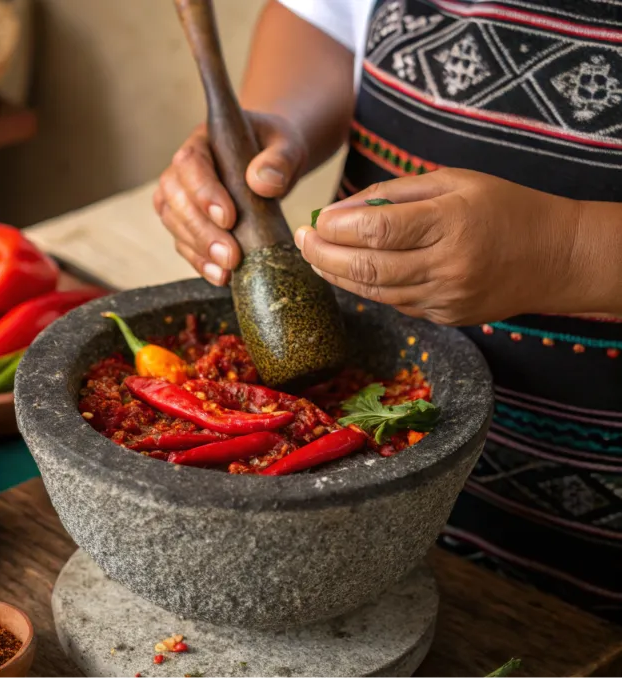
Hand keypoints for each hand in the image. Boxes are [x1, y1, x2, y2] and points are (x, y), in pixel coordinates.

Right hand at [153, 112, 307, 285]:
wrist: (273, 163)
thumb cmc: (276, 150)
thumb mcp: (287, 146)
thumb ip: (280, 159)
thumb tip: (262, 183)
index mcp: (203, 142)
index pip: (190, 164)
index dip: (203, 193)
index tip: (228, 218)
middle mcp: (183, 170)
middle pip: (175, 199)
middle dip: (201, 231)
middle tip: (230, 255)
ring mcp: (180, 198)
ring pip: (175, 224)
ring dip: (198, 250)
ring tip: (227, 269)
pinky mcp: (186, 223)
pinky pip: (183, 244)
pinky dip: (199, 262)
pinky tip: (220, 276)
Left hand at [295, 168, 583, 325]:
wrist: (555, 256)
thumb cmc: (502, 207)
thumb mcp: (453, 181)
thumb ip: (393, 193)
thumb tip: (339, 211)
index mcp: (451, 221)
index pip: (377, 230)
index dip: (337, 227)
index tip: (314, 219)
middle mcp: (448, 265)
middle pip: (366, 267)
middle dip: (323, 255)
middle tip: (301, 241)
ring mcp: (446, 297)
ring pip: (374, 291)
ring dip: (336, 275)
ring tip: (316, 255)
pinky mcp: (445, 318)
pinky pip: (394, 303)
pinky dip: (366, 287)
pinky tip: (351, 272)